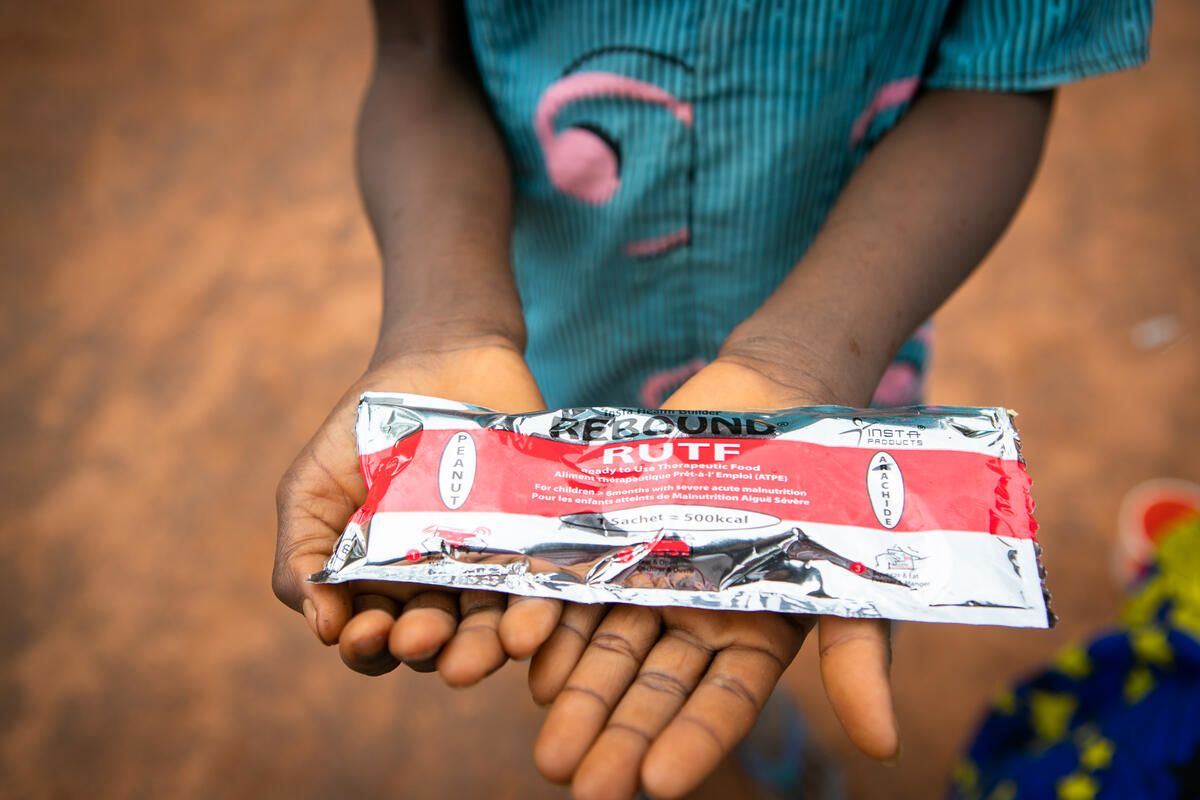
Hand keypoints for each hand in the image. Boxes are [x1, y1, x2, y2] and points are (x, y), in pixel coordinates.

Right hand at [271, 336, 562, 683]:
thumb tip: (321, 628)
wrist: (441, 358)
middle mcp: (437, 589)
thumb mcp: (312, 487)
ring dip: (488, 646)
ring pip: (490, 625)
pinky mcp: (540, 542)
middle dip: (429, 646)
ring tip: (492, 646)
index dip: (367, 647)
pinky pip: (545, 588)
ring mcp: (491, 567)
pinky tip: (531, 625)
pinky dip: (540, 614)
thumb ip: (301, 555)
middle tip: (423, 635)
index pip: (374, 641)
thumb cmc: (366, 428)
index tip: (365, 631)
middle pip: (435, 641)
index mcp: (379, 587)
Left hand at [526, 358, 898, 798]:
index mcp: (752, 643)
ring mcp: (648, 582)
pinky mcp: (612, 540)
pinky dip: (554, 620)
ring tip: (547, 747)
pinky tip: (527, 656)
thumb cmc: (826, 493)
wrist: (775, 401)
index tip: (657, 785)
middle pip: (650, 690)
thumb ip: (857, 657)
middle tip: (575, 783)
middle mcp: (692, 624)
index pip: (719, 705)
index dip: (690, 743)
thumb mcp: (852, 572)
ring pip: (606, 648)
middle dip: (616, 736)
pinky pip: (576, 585)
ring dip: (576, 696)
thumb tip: (887, 747)